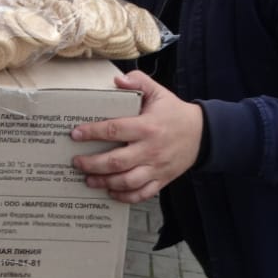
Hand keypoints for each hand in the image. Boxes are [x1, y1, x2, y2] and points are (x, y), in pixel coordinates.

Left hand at [69, 72, 203, 203]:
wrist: (203, 134)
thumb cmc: (174, 112)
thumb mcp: (159, 92)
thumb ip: (138, 82)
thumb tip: (117, 80)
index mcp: (147, 127)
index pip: (114, 130)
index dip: (92, 132)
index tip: (75, 134)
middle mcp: (151, 150)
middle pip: (117, 162)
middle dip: (93, 164)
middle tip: (76, 162)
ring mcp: (157, 167)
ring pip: (127, 181)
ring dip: (105, 182)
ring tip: (88, 180)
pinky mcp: (162, 180)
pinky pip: (143, 194)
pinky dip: (125, 197)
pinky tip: (111, 192)